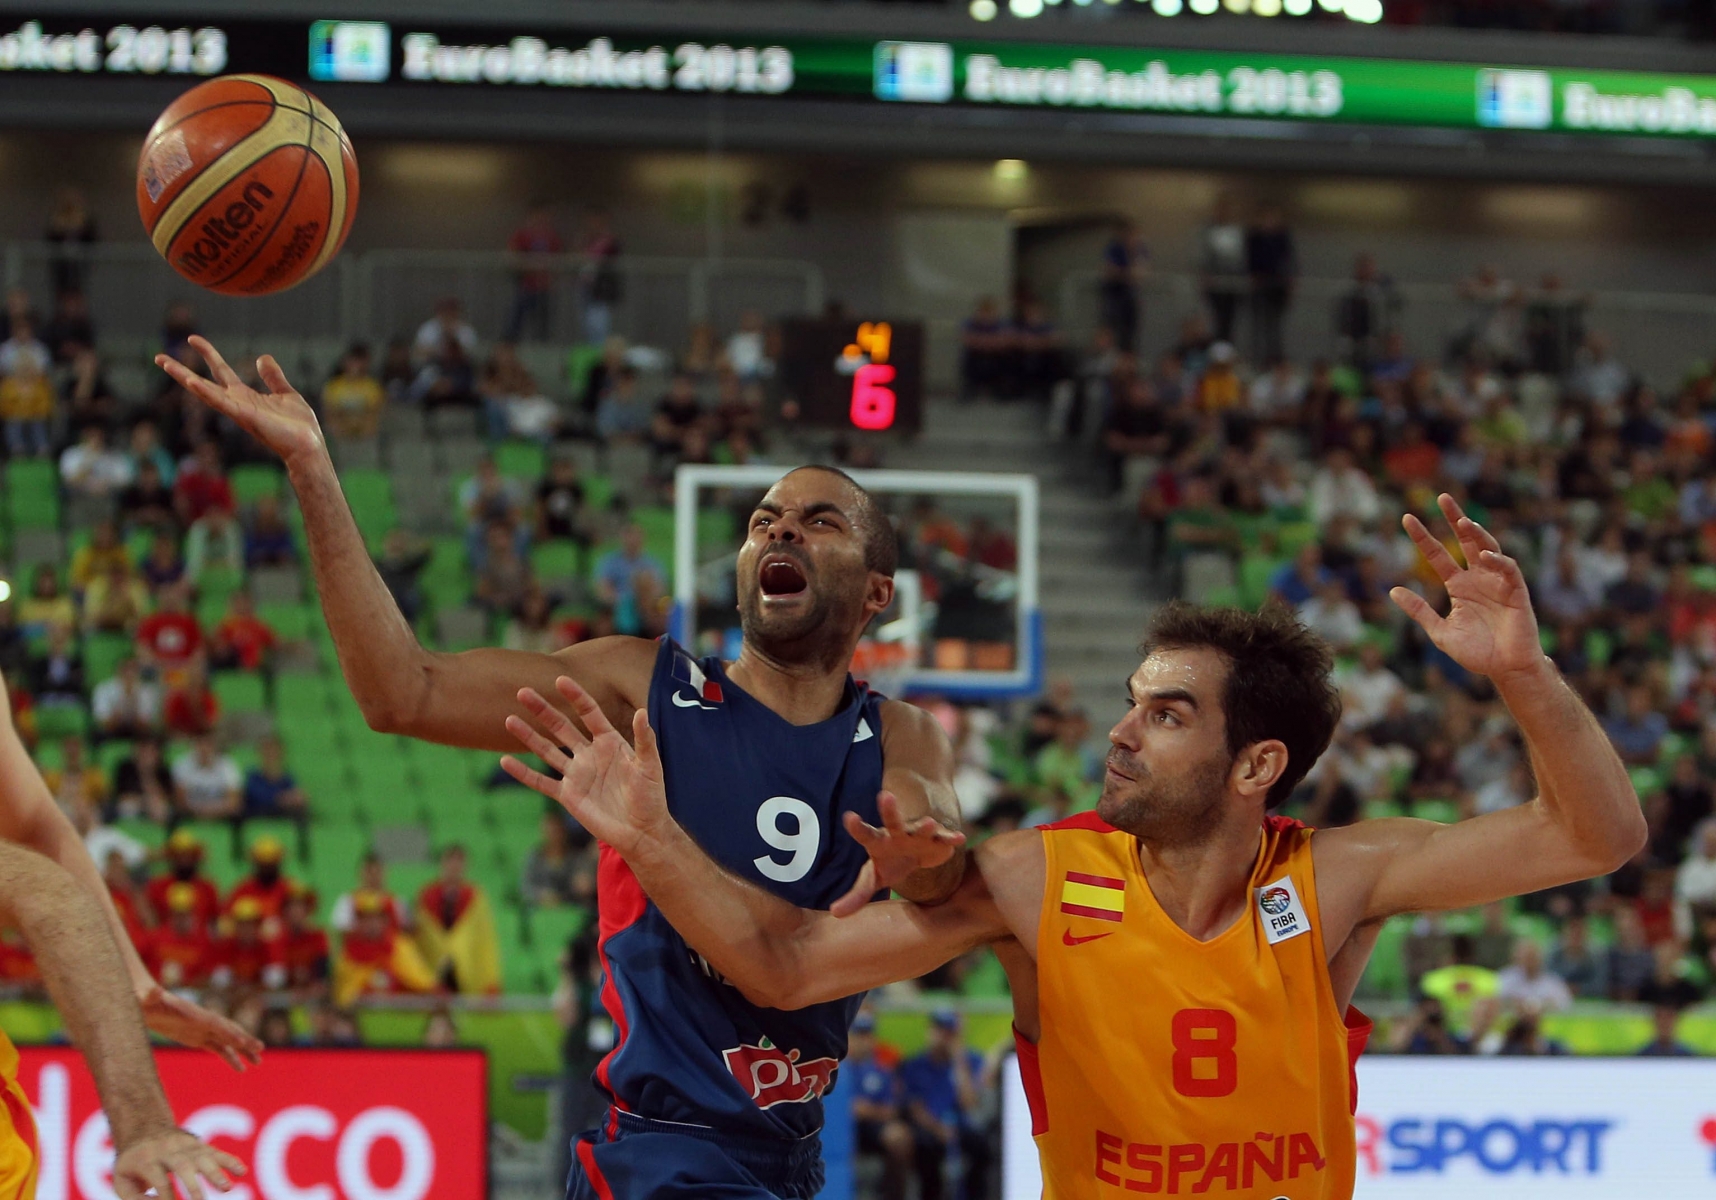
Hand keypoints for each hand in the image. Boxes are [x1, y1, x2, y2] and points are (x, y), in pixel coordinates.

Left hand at [112, 1127, 244, 1199]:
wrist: (144, 1127)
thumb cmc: (133, 1163)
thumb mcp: (122, 1180)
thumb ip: (135, 1198)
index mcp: (146, 1159)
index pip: (159, 1180)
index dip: (167, 1197)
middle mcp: (168, 1150)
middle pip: (183, 1166)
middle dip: (193, 1185)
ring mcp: (186, 1145)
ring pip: (202, 1157)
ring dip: (215, 1172)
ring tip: (227, 1188)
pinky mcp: (199, 1145)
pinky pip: (216, 1152)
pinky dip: (229, 1160)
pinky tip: (242, 1171)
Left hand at [137, 983, 262, 1070]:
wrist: (143, 1001)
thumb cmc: (144, 999)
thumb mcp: (145, 998)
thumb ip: (150, 995)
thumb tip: (151, 991)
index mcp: (195, 1014)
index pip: (216, 1024)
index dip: (229, 1032)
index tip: (243, 1042)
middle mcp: (203, 1021)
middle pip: (229, 1031)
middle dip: (245, 1040)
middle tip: (260, 1049)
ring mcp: (201, 1029)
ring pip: (228, 1041)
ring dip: (243, 1050)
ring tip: (258, 1062)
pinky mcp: (196, 1038)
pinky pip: (218, 1048)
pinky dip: (230, 1057)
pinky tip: (240, 1068)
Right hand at [154, 336, 324, 468]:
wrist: (309, 446)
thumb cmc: (299, 425)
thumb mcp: (286, 393)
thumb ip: (273, 377)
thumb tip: (262, 357)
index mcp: (246, 396)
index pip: (221, 371)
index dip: (208, 354)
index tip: (193, 339)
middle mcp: (237, 403)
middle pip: (204, 382)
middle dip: (181, 370)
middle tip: (158, 357)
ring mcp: (238, 411)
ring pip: (205, 392)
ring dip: (184, 378)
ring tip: (165, 364)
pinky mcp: (245, 417)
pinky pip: (222, 403)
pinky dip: (206, 393)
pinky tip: (192, 382)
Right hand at [501, 677, 670, 856]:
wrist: (641, 831)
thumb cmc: (651, 797)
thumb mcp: (650, 766)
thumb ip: (644, 740)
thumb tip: (642, 711)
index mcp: (610, 742)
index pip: (589, 713)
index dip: (575, 696)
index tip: (560, 680)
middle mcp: (590, 754)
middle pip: (561, 727)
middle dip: (542, 710)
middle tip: (522, 692)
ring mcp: (577, 774)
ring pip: (547, 750)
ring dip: (528, 736)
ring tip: (509, 720)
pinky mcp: (568, 795)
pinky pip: (541, 782)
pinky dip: (523, 773)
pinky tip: (505, 762)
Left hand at [829, 791, 965, 918]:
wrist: (919, 849)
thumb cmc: (891, 862)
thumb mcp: (874, 877)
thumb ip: (857, 895)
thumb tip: (834, 914)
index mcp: (879, 842)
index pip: (865, 834)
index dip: (857, 827)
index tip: (849, 817)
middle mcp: (898, 834)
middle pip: (892, 821)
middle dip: (890, 810)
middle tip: (885, 796)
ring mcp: (919, 834)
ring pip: (921, 828)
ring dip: (925, 826)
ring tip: (929, 823)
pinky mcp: (939, 840)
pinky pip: (945, 838)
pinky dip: (951, 838)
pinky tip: (958, 838)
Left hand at [1390, 494, 1544, 684]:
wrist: (1505, 669)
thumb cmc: (1476, 652)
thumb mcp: (1440, 632)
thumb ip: (1419, 611)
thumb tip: (1393, 590)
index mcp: (1459, 586)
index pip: (1438, 555)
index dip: (1423, 538)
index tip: (1406, 518)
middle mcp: (1477, 578)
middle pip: (1465, 540)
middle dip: (1455, 518)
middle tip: (1442, 498)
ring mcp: (1497, 582)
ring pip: (1487, 548)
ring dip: (1476, 534)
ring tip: (1462, 522)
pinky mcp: (1516, 592)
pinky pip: (1508, 570)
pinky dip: (1497, 561)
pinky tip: (1483, 556)